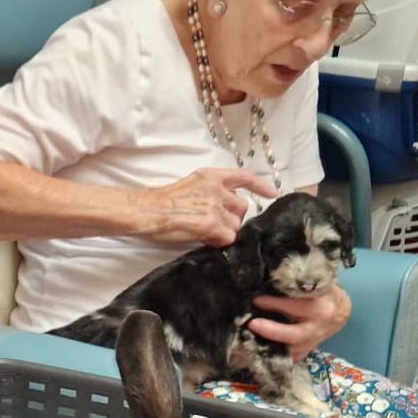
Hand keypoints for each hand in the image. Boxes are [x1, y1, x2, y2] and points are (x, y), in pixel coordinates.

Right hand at [141, 168, 277, 246]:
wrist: (144, 211)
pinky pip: (227, 238)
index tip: (273, 193)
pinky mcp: (209, 224)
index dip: (260, 185)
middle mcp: (215, 188)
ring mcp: (214, 206)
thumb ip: (210, 192)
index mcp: (210, 176)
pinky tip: (203, 239)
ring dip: (224, 232)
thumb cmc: (159, 203)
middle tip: (214, 225)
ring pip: (235, 225)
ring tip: (204, 232)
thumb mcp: (189, 186)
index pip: (243, 177)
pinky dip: (217, 241)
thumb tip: (224, 209)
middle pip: (242, 207)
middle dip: (233, 218)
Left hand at [248, 284, 350, 358]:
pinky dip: (267, 353)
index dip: (273, 304)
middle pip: (293, 335)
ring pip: (287, 350)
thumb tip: (263, 292)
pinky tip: (250, 352)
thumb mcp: (312, 287)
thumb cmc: (322, 294)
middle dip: (270, 330)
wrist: (339, 312)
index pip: (295, 307)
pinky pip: (284, 356)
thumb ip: (292, 290)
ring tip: (244, 341)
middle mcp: (317, 329)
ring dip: (264, 346)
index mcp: (320, 309)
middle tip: (251, 324)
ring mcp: (310, 344)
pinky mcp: (304, 352)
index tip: (256, 300)